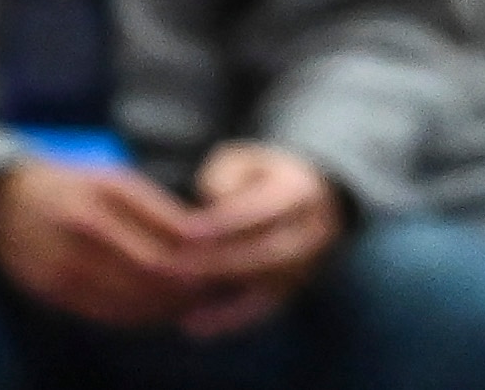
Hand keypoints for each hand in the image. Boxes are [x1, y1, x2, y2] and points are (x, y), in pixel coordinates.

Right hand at [0, 158, 205, 330]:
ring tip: (191, 303)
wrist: (2, 200)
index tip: (224, 259)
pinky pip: (105, 313)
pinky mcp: (52, 290)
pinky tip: (154, 312)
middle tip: (214, 288)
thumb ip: (156, 209)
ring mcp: (67, 261)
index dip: (204, 253)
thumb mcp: (116, 180)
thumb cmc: (72, 186)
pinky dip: (137, 317)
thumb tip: (201, 240)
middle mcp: (88, 226)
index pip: (174, 232)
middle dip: (190, 284)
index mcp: (111, 191)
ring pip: (133, 297)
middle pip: (157, 270)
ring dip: (167, 305)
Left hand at [175, 143, 342, 337]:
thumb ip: (224, 176)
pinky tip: (191, 323)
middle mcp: (310, 234)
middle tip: (174, 269)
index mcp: (300, 192)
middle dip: (217, 263)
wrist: (310, 201)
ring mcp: (304, 267)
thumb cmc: (263, 177)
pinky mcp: (289, 291)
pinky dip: (225, 320)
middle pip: (265, 255)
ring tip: (176, 298)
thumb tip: (209, 205)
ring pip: (262, 286)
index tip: (186, 232)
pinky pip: (258, 311)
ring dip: (219, 295)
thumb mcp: (245, 161)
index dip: (224, 223)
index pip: (262, 210)